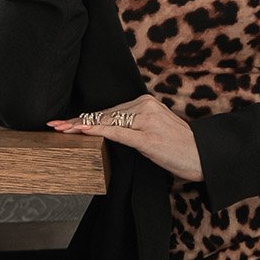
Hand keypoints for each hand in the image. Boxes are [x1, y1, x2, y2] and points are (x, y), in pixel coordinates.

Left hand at [48, 93, 203, 180]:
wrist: (204, 156)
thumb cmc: (181, 147)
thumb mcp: (156, 131)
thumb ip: (136, 126)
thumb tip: (113, 131)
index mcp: (146, 103)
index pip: (110, 111)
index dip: (86, 117)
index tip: (67, 122)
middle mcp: (145, 106)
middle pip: (104, 115)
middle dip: (77, 121)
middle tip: (55, 125)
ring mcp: (146, 121)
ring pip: (106, 122)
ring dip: (81, 126)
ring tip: (61, 130)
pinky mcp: (147, 137)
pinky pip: (117, 132)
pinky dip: (96, 131)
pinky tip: (81, 131)